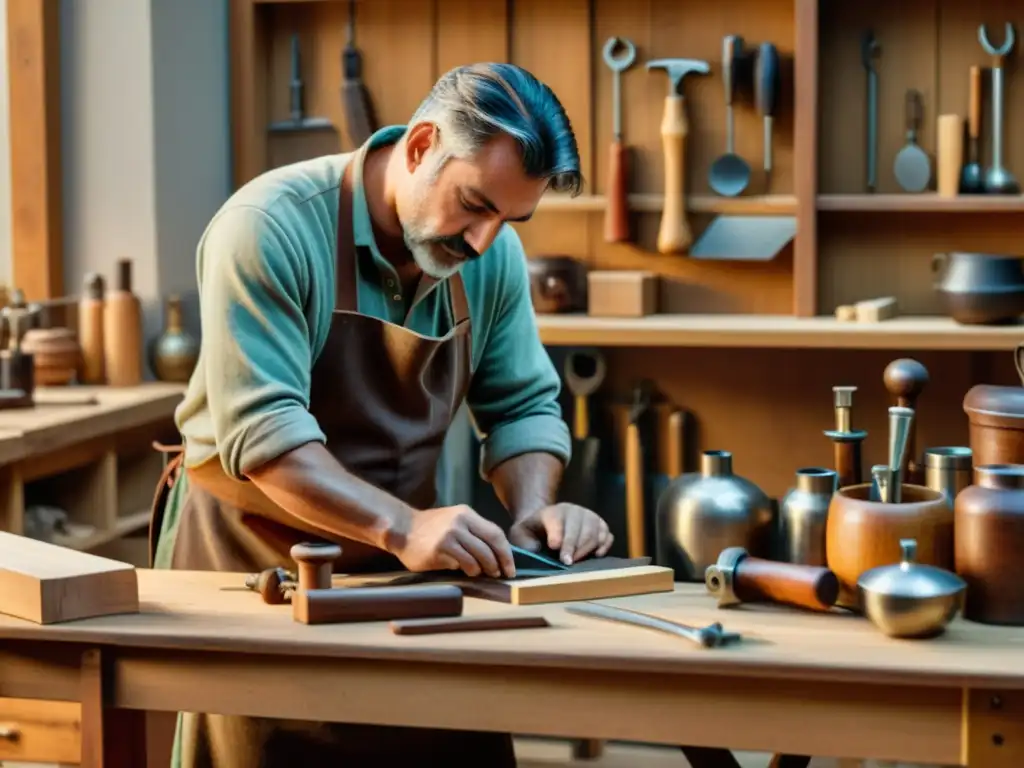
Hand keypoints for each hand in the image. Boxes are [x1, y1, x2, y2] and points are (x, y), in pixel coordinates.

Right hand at [392, 505, 515, 578]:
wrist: (403, 528)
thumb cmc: (433, 528)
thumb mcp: (456, 521)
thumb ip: (475, 532)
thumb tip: (499, 554)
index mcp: (466, 514)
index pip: (495, 533)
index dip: (506, 553)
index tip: (510, 567)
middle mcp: (460, 522)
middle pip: (490, 546)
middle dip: (499, 564)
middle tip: (499, 574)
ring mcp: (449, 536)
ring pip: (478, 558)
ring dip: (483, 569)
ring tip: (480, 573)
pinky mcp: (439, 550)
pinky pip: (462, 564)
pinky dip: (468, 570)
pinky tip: (465, 571)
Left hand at [508, 503, 612, 564]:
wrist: (545, 525)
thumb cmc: (532, 533)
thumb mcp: (520, 534)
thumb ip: (523, 541)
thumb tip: (534, 551)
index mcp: (553, 511)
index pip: (558, 520)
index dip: (558, 534)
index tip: (554, 548)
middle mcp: (574, 510)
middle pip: (579, 527)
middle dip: (573, 546)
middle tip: (567, 563)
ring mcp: (589, 517)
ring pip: (594, 532)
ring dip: (586, 549)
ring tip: (576, 563)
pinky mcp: (601, 526)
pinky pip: (607, 535)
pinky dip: (604, 546)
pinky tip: (595, 556)